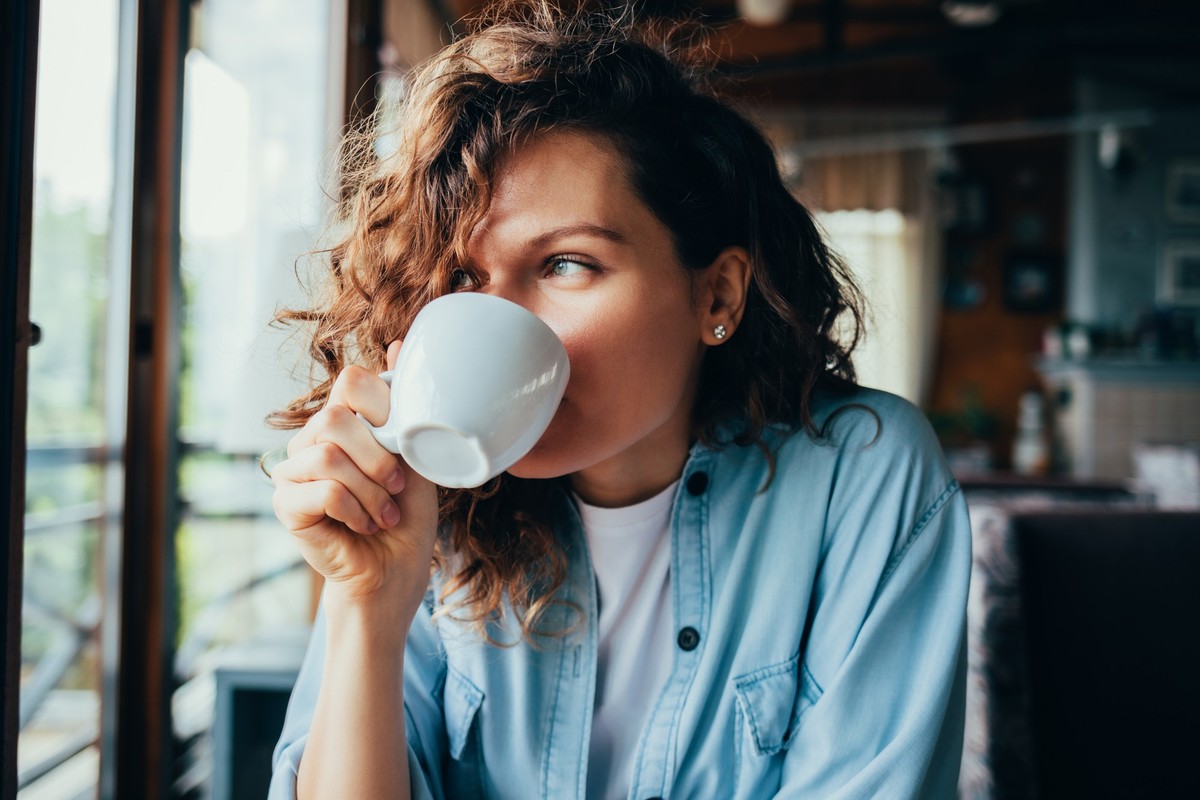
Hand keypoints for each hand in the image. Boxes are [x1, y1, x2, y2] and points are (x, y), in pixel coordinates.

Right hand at [271, 341, 438, 611]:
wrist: (395, 571)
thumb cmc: (407, 515)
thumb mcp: (416, 454)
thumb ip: (405, 406)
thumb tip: (399, 344)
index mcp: (343, 421)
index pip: (351, 381)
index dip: (383, 407)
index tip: (403, 444)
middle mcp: (312, 439)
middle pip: (336, 416)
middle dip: (378, 456)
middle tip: (397, 487)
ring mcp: (293, 470)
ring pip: (328, 454)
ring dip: (370, 490)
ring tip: (384, 513)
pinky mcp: (286, 504)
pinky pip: (321, 489)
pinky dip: (355, 509)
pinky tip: (365, 525)